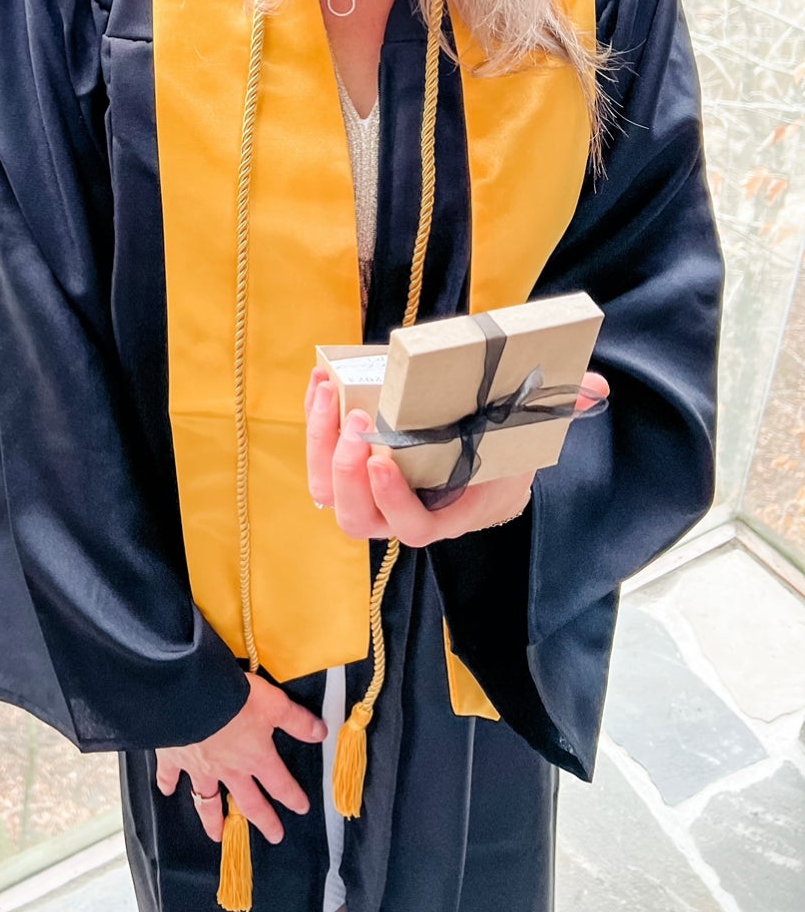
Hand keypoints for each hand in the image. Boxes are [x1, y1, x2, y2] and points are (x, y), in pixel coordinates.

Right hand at [155, 673, 326, 845]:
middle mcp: (229, 769)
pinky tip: (165, 791)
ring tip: (217, 836)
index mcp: (255, 757)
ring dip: (213, 819)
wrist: (189, 696)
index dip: (292, 796)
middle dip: (263, 820)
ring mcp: (200, 767)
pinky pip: (169, 775)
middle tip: (273, 836)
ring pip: (207, 800)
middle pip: (248, 801)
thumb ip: (297, 720)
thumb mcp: (274, 703)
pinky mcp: (174, 758)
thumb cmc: (234, 698)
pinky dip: (166, 783)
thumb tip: (321, 733)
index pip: (279, 783)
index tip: (301, 809)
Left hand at [304, 366, 609, 545]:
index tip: (384, 458)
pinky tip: (321, 383)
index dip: (393, 501)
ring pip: (330, 495)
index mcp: (450, 513)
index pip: (414, 528)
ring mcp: (372, 495)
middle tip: (356, 423)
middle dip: (349, 473)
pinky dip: (314, 425)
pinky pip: (319, 464)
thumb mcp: (533, 428)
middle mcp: (404, 514)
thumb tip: (596, 389)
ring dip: (321, 449)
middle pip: (359, 520)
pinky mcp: (350, 470)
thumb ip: (562, 408)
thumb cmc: (503, 445)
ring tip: (330, 399)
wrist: (477, 448)